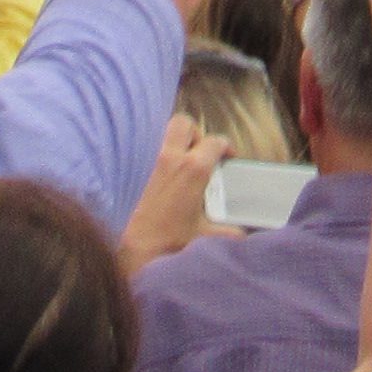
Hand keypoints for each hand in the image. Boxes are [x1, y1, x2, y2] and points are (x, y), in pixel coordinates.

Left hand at [118, 116, 221, 271]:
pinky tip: (161, 174)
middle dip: (195, 133)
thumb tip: (239, 234)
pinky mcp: (132, 168)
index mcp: (194, 169)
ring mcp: (149, 160)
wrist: (133, 247)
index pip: (215, 142)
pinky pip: (146, 148)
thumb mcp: (204, 236)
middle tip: (200, 151)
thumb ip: (228, 232)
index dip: (225, 146)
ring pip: (162, 133)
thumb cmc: (168, 240)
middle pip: (184, 123)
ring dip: (174, 141)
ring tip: (181, 161)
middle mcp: (171, 157)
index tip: (228, 156)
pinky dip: (155, 153)